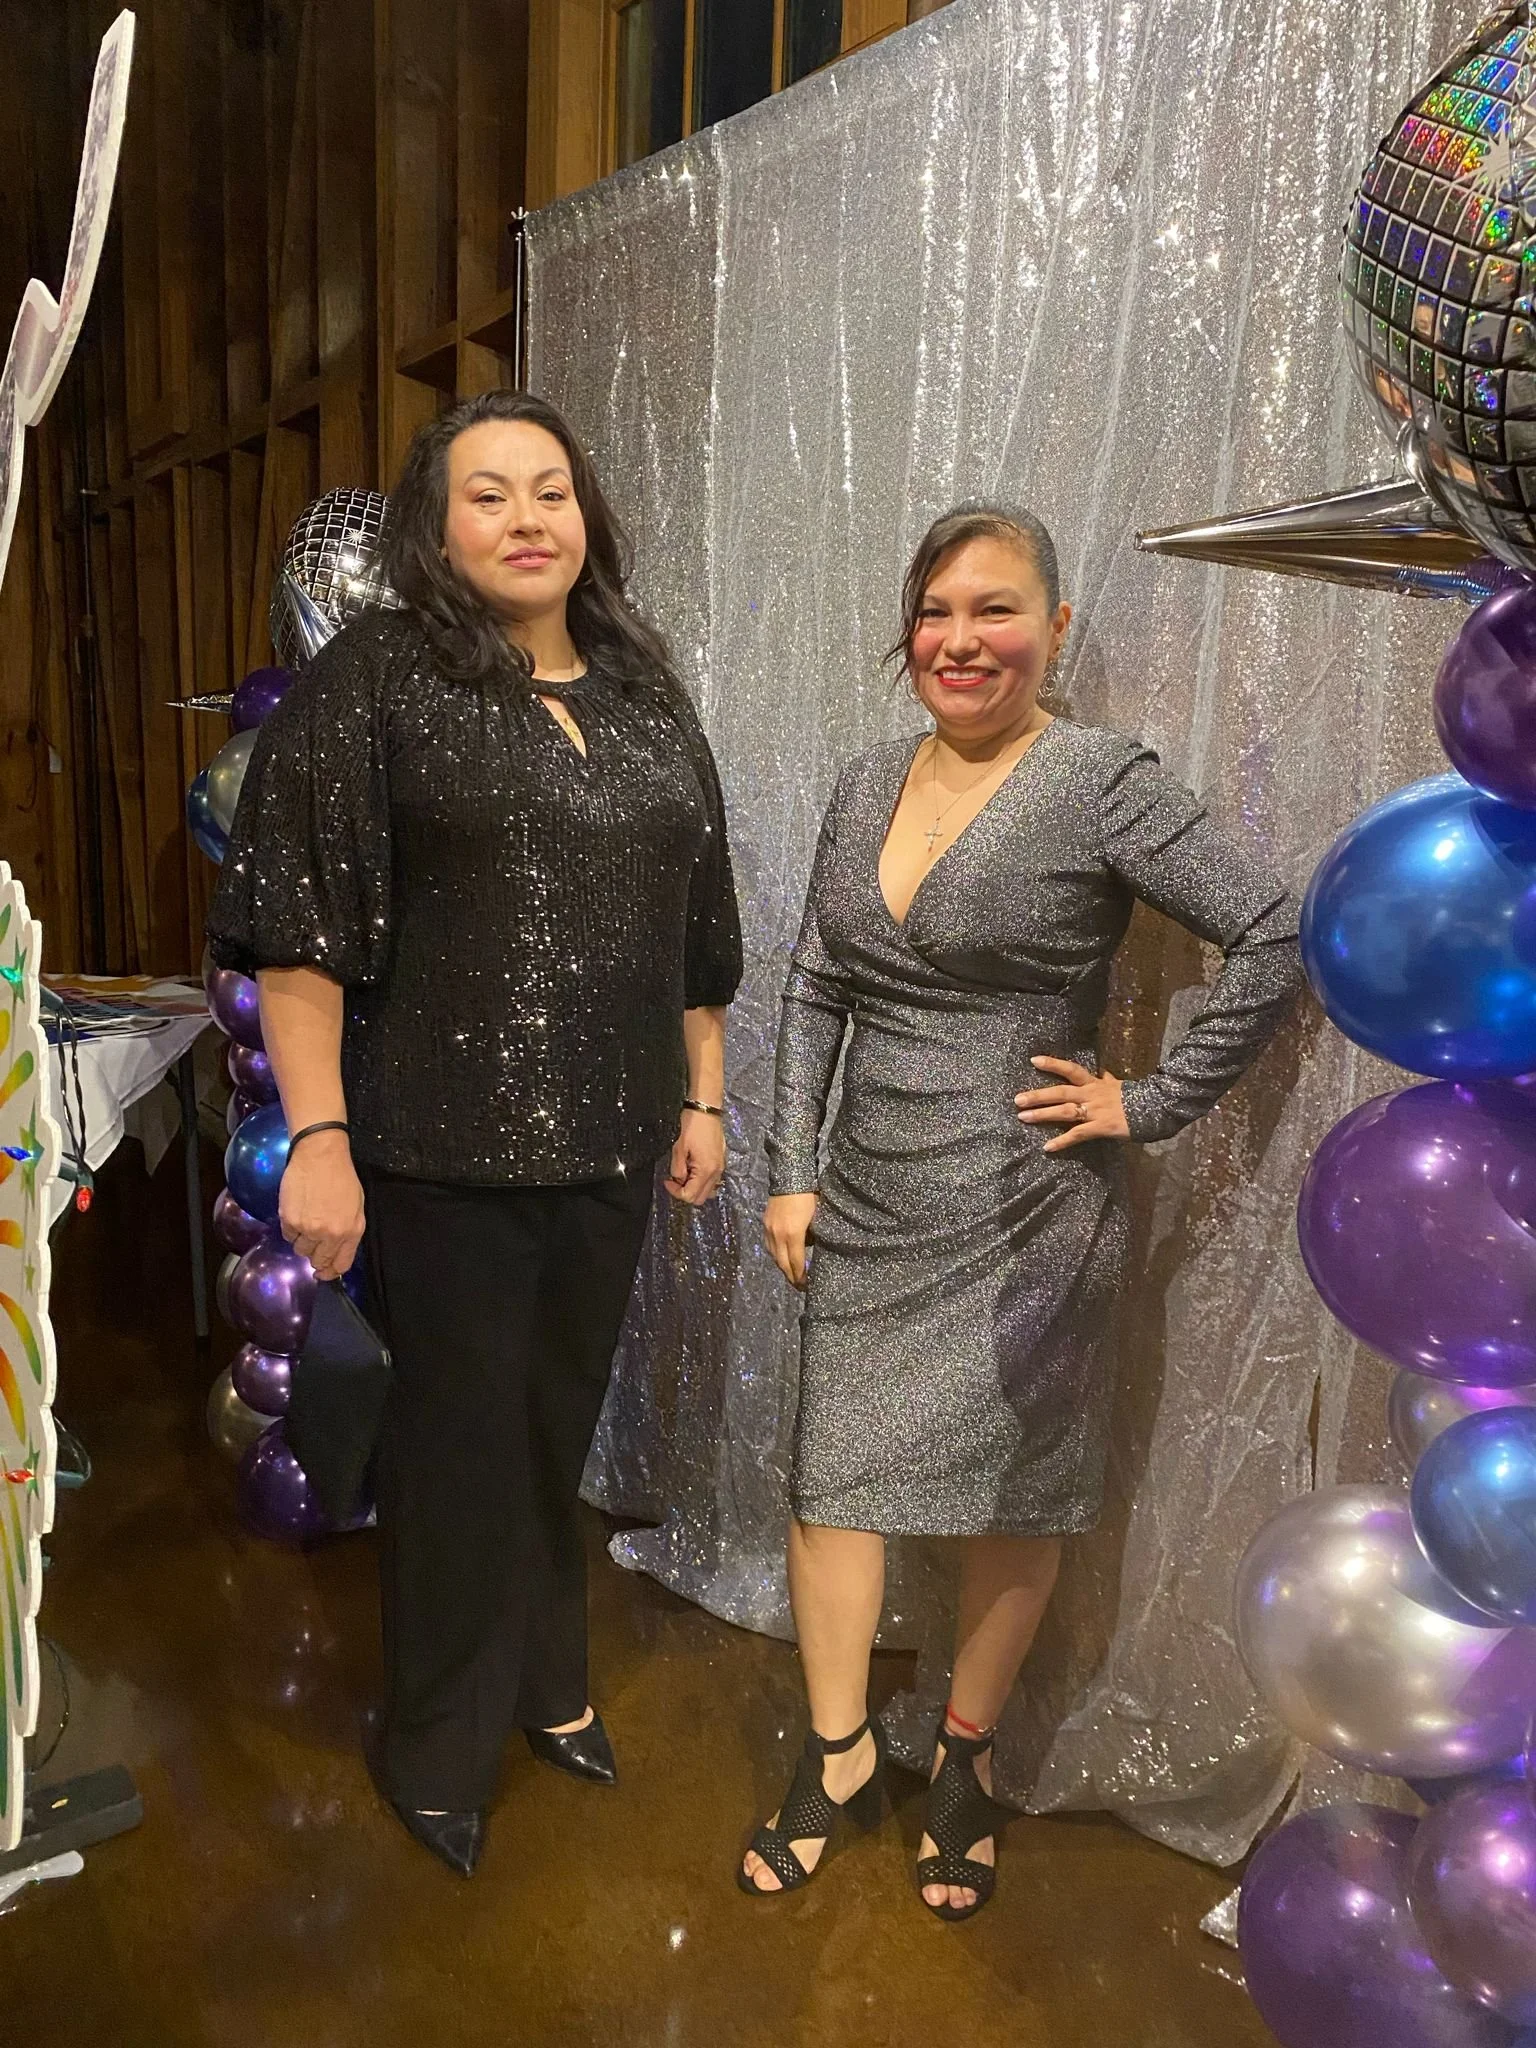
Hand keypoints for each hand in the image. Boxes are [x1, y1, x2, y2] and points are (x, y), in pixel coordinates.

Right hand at [278, 1130, 365, 1279]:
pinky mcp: (289, 1220)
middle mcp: (330, 1234)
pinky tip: (298, 1212)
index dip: (331, 1272)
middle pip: (318, 1261)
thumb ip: (349, 1234)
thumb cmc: (342, 1178)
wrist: (320, 1156)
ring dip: (303, 1240)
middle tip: (314, 1239)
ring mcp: (308, 1229)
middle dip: (316, 1255)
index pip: (340, 1265)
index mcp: (350, 1231)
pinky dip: (291, 1229)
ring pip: (301, 1250)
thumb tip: (337, 1255)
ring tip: (307, 1219)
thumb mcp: (357, 1207)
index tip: (325, 1272)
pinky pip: (288, 1236)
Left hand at [664, 1108, 726, 1205]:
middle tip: (674, 1180)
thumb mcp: (679, 1148)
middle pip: (701, 1197)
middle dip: (686, 1192)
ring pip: (708, 1190)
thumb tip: (678, 1179)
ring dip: (694, 1186)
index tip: (667, 1181)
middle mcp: (717, 1171)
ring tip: (684, 1172)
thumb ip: (677, 1169)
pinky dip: (701, 1179)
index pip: (690, 1195)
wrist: (706, 1108)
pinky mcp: (720, 1160)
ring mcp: (720, 1166)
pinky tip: (692, 1166)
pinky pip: (712, 1179)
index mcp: (706, 1170)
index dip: (676, 1191)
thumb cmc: (693, 1124)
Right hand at [764, 1192, 817, 1289]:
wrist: (789, 1177)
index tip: (808, 1285)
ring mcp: (769, 1230)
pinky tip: (781, 1258)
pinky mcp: (765, 1224)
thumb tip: (814, 1250)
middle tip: (800, 1286)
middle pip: (783, 1264)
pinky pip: (768, 1247)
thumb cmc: (809, 1196)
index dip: (801, 1277)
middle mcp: (778, 1235)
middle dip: (792, 1277)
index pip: (796, 1263)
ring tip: (792, 1275)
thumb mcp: (817, 1217)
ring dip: (783, 1268)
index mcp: (793, 1234)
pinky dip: (775, 1256)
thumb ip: (814, 1236)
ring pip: (774, 1256)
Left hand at [1015, 1057, 1130, 1154]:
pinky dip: (1062, 1141)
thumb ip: (1108, 1080)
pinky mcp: (1101, 1127)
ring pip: (1065, 1111)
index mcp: (1095, 1083)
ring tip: (1023, 1118)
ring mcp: (1095, 1110)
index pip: (1070, 1069)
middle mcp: (1092, 1094)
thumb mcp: (1120, 1085)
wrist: (1156, 1108)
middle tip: (1017, 1100)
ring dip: (1043, 1114)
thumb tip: (1105, 1073)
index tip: (1033, 1060)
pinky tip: (1047, 1147)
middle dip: (1038, 1095)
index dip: (1052, 1064)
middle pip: (1060, 1092)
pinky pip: (1078, 1134)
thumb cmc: (1136, 1098)